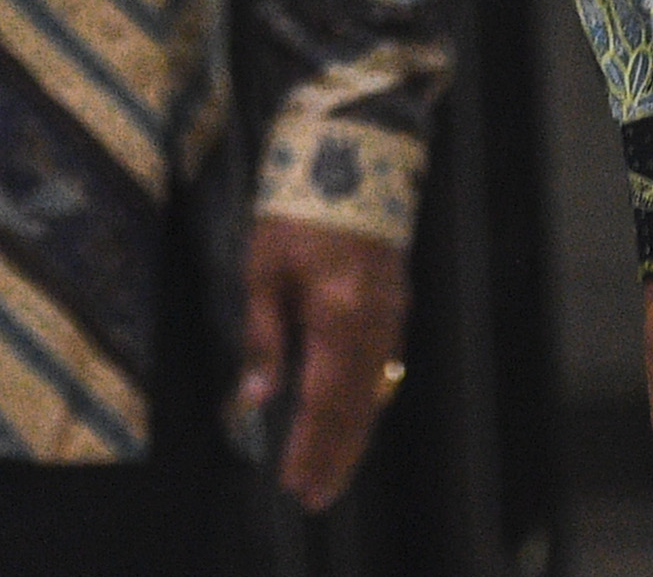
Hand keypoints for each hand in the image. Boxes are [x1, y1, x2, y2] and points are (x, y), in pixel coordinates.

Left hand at [234, 216, 410, 512]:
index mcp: (337, 316)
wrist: (354, 154)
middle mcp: (373, 324)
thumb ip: (264, 336)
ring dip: (354, 437)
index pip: (321, 400)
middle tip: (316, 498)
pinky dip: (369, 403)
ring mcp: (391, 315)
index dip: (308, 446)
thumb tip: (255, 398)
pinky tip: (356, 420)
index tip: (292, 483)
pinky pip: (384, 369)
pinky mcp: (397, 304)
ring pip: (374, 393)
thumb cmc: (298, 207)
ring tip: (334, 473)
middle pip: (355, 408)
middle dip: (334, 456)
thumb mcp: (264, 266)